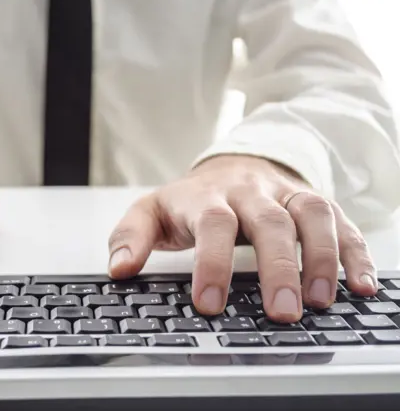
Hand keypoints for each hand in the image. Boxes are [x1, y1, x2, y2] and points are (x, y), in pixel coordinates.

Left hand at [107, 155, 376, 322]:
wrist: (230, 166)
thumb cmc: (191, 199)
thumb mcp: (152, 211)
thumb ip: (130, 235)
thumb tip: (118, 269)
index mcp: (207, 197)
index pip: (212, 224)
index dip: (212, 263)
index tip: (209, 304)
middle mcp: (250, 192)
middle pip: (269, 221)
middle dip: (277, 267)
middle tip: (281, 313)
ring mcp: (286, 194)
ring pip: (311, 215)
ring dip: (321, 257)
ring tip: (321, 301)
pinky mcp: (313, 202)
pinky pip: (342, 222)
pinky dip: (355, 252)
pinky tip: (362, 285)